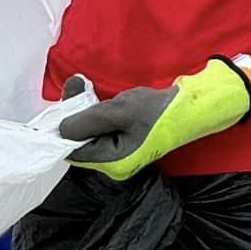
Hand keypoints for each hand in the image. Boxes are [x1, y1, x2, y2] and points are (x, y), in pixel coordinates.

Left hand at [57, 58, 250, 181]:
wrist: (190, 107)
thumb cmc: (159, 111)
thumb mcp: (121, 111)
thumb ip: (89, 120)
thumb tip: (60, 128)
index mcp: (113, 163)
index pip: (74, 151)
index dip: (63, 128)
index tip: (62, 102)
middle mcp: (113, 164)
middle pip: (79, 143)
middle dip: (73, 115)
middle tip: (75, 85)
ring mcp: (118, 153)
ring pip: (88, 134)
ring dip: (82, 110)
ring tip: (82, 86)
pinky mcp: (121, 141)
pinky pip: (98, 129)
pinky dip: (93, 112)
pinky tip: (93, 95)